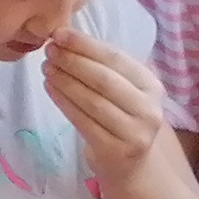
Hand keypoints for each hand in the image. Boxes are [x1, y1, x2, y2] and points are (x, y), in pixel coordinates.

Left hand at [43, 29, 173, 185]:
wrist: (131, 164)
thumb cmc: (122, 117)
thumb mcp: (124, 88)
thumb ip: (104, 65)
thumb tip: (65, 37)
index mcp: (152, 87)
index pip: (115, 58)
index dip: (85, 44)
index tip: (58, 34)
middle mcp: (149, 110)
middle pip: (104, 79)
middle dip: (72, 61)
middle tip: (49, 51)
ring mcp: (134, 134)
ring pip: (92, 101)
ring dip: (65, 81)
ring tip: (46, 68)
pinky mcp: (116, 151)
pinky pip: (83, 121)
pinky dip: (63, 102)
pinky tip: (50, 88)